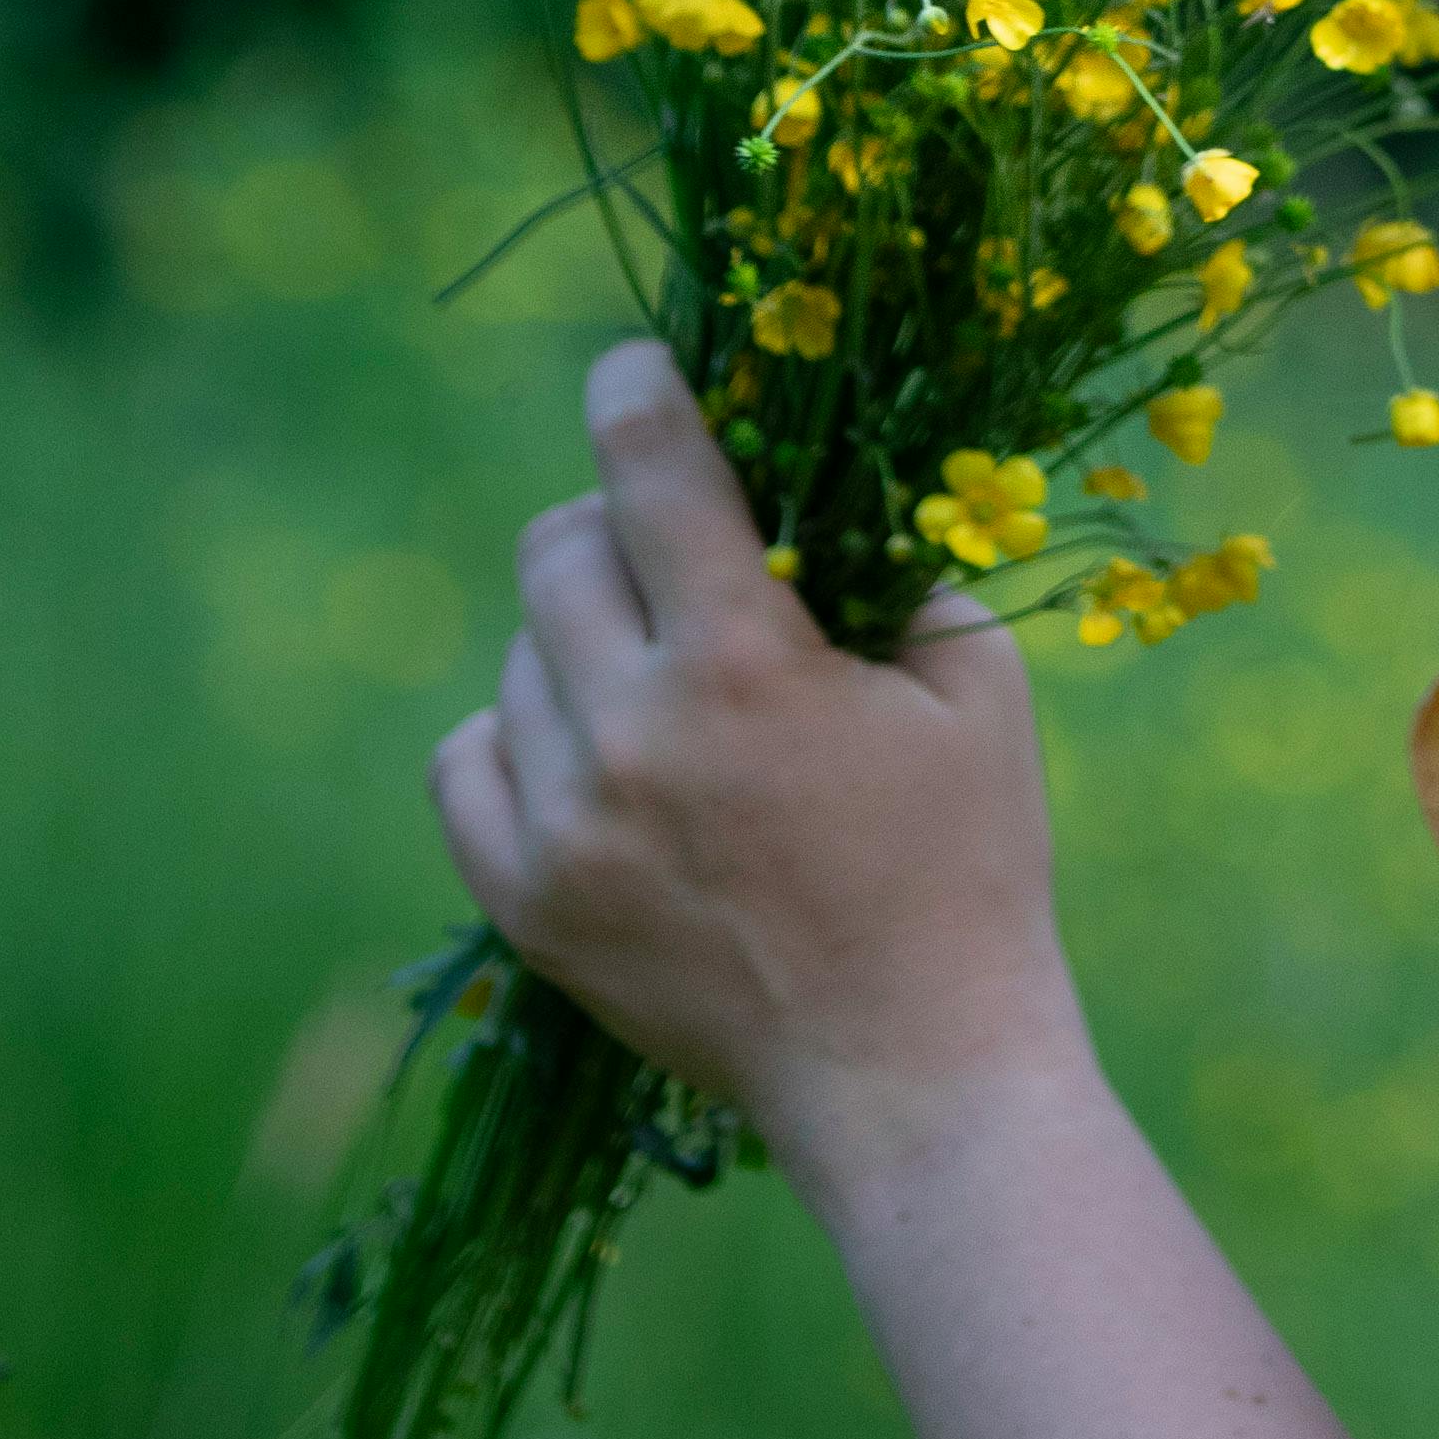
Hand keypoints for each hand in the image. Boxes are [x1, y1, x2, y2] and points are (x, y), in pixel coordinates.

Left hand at [433, 341, 1085, 1204]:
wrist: (910, 1071)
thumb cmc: (967, 864)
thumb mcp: (973, 685)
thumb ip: (893, 573)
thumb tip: (822, 499)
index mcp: (745, 663)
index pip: (650, 468)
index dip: (635, 391)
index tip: (633, 367)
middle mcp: (632, 735)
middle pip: (557, 551)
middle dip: (612, 523)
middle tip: (671, 552)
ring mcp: (566, 828)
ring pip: (519, 655)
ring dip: (581, 638)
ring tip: (660, 680)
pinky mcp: (530, 907)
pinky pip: (464, 764)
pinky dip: (516, 732)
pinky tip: (586, 746)